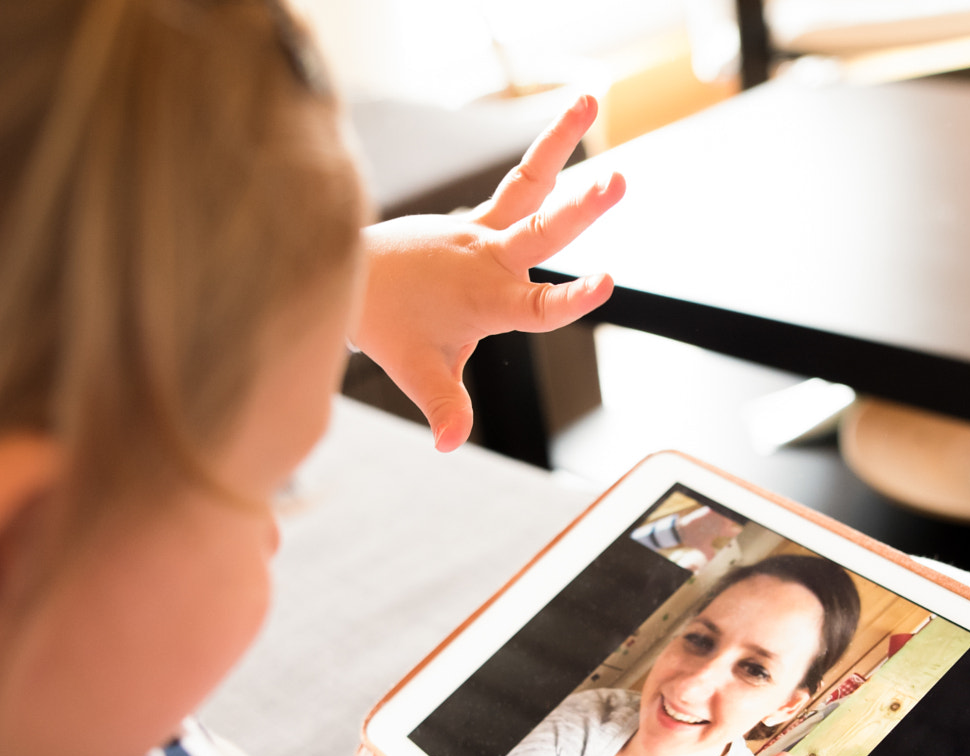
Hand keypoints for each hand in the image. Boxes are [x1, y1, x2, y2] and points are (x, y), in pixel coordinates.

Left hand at [352, 94, 626, 450]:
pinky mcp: (481, 216)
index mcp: (488, 300)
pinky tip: (576, 112)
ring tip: (589, 97)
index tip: (606, 282)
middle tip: (616, 182)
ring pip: (530, 182)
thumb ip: (445, 408)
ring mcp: (485, 230)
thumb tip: (449, 444)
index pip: (540, 306)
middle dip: (581, 209)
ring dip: (559, 141)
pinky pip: (522, 180)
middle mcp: (491, 258)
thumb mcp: (421, 372)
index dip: (573, 297)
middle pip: (543, 230)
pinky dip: (548, 151)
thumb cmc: (392, 327)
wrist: (354, 279)